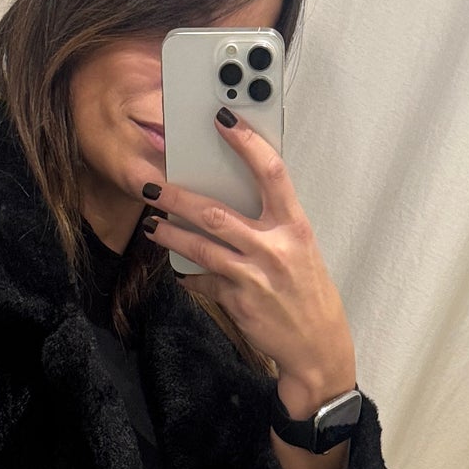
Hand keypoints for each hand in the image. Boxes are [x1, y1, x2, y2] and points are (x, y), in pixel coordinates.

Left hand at [141, 114, 357, 418]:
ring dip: (170, 234)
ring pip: (201, 246)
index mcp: (295, 227)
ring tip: (152, 225)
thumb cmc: (308, 296)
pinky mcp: (238, 301)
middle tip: (153, 185)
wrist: (316, 348)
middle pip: (216, 212)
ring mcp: (255, 276)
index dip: (246, 143)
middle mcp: (275, 248)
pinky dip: (191, 275)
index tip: (223, 119)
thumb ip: (271, 227)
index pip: (271, 172)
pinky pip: (205, 280)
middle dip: (178, 197)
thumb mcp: (301, 253)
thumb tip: (232, 203)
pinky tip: (181, 271)